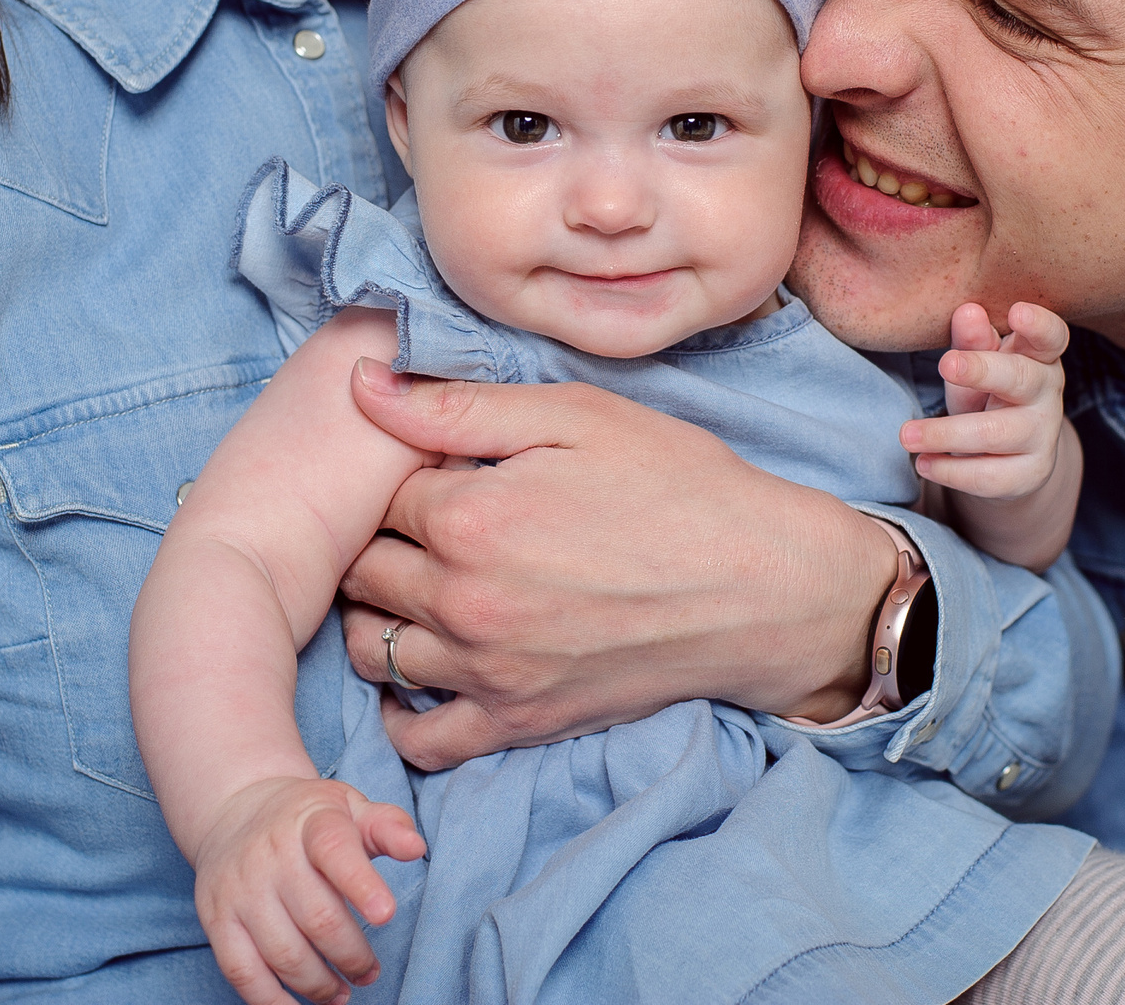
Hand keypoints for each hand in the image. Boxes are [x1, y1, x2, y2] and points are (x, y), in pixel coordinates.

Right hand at [190, 776, 423, 1004]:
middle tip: (368, 972)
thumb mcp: (350, 806)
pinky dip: (272, 1001)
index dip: (362, 884)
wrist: (235, 810)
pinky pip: (242, 972)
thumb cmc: (307, 818)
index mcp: (311, 822)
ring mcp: (240, 890)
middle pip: (318, 917)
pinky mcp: (217, 919)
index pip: (335, 851)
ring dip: (320, 985)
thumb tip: (415, 848)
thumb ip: (387, 826)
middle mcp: (270, 855)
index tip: (386, 914)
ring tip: (341, 991)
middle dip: (352, 955)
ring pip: (284, 953)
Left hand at [336, 361, 896, 769]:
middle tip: (420, 521)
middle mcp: (464, 603)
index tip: (437, 466)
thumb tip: (361, 385)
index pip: (376, 493)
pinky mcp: (520, 722)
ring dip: (378, 614)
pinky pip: (421, 739)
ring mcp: (488, 672)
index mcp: (470, 517)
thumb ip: (459, 404)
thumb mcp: (576, 415)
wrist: (763, 585)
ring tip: (417, 584)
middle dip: (376, 538)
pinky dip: (403, 710)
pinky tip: (424, 667)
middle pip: (362, 569)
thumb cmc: (678, 485)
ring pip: (372, 649)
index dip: (400, 471)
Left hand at [903, 302, 1083, 570]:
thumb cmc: (988, 392)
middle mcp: (1047, 393)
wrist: (1009, 456)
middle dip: (982, 370)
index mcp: (1038, 355)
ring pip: (996, 433)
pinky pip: (989, 475)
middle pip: (1020, 379)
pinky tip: (923, 464)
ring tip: (907, 435)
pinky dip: (952, 471)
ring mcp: (1042, 436)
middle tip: (945, 364)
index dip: (1038, 324)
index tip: (1017, 311)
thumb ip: (971, 342)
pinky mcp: (1030, 474)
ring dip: (947, 433)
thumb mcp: (976, 364)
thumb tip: (967, 311)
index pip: (1050, 336)